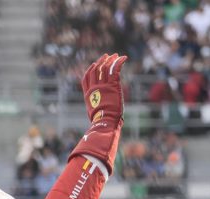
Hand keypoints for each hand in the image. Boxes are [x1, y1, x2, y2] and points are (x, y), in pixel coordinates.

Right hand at [68, 53, 126, 173]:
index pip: (86, 78)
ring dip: (111, 60)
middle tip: (107, 57)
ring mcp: (103, 86)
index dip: (90, 70)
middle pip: (95, 70)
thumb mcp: (95, 119)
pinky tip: (124, 58)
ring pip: (105, 68)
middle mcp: (94, 89)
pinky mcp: (112, 85)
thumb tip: (93, 131)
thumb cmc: (100, 127)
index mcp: (89, 96)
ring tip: (116, 55)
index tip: (95, 64)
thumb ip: (95, 116)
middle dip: (101, 62)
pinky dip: (119, 62)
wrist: (105, 124)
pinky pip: (115, 69)